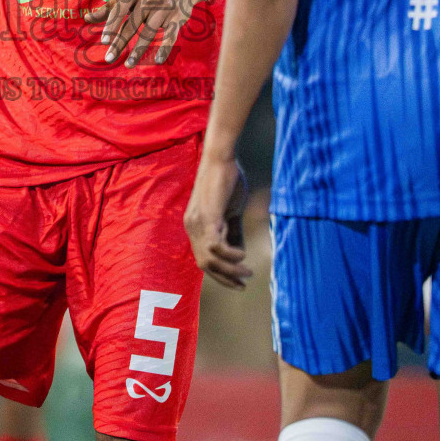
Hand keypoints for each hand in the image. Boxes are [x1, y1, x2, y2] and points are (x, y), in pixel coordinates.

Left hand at [85, 0, 208, 66]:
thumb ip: (109, 7)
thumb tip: (87, 19)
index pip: (120, 9)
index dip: (111, 24)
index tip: (103, 41)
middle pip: (132, 24)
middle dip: (120, 42)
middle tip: (109, 58)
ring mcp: (164, 9)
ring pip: (149, 32)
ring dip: (138, 50)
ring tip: (128, 64)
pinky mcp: (177, 18)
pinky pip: (171, 35)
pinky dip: (165, 48)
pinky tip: (157, 60)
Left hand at [184, 153, 252, 289]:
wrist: (222, 157)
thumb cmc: (229, 180)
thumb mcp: (231, 211)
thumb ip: (232, 231)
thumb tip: (240, 252)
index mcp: (195, 225)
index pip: (203, 259)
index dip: (220, 274)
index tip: (238, 282)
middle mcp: (191, 226)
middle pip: (204, 264)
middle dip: (224, 278)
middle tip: (243, 284)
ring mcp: (197, 222)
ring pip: (209, 260)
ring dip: (230, 270)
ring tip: (247, 272)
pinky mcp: (207, 216)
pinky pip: (215, 246)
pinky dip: (230, 255)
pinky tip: (243, 255)